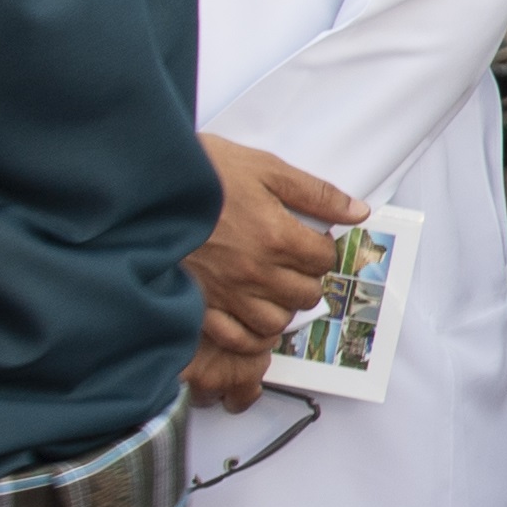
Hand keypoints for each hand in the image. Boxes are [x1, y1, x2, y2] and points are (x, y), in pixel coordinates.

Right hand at [188, 134, 364, 409]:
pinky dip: (250, 335)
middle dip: (306, 278)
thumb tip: (359, 212)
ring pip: (275, 322)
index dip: (322, 249)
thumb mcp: (265, 168)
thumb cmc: (205, 171)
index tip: (309, 240)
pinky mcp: (200, 305)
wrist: (147, 183)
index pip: (324, 259)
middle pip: (305, 294)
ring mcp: (227, 293)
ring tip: (272, 289)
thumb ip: (315, 193)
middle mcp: (256, 272)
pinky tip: (250, 317)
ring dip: (281, 307)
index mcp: (277, 236)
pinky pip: (237, 338)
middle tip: (292, 264)